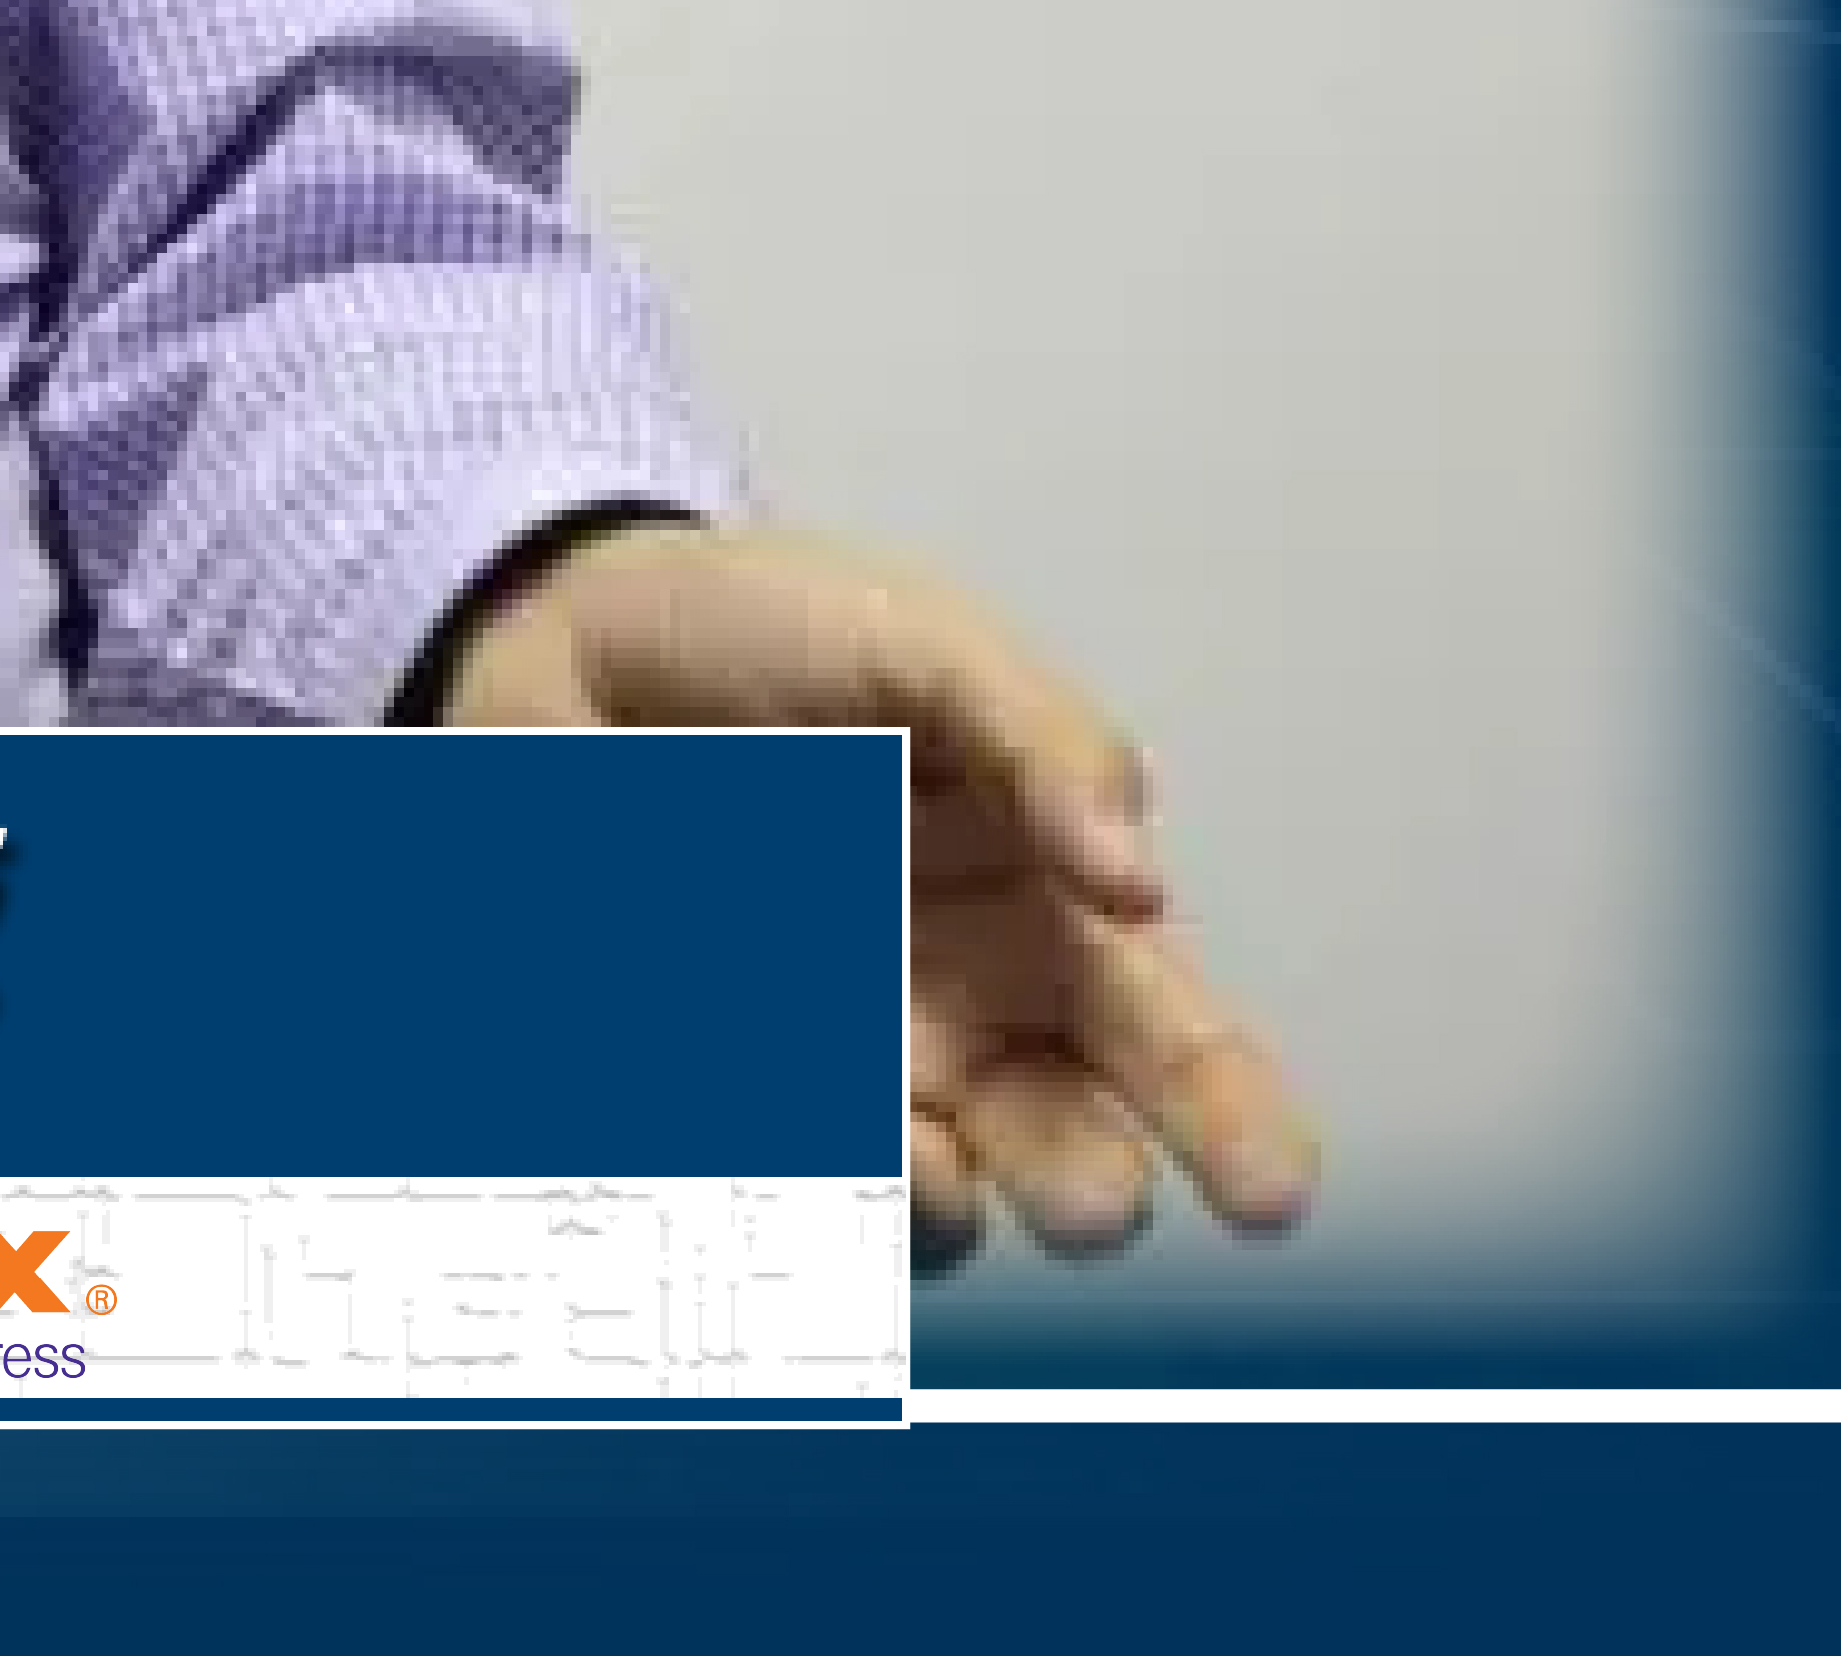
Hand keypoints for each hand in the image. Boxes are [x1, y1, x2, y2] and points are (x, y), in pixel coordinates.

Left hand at [429, 516, 1320, 1274]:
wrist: (568, 635)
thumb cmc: (773, 636)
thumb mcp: (926, 646)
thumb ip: (1045, 743)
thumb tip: (1140, 880)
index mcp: (1050, 927)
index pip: (1178, 1053)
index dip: (1239, 1130)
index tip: (1272, 1191)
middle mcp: (967, 1026)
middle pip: (1066, 1163)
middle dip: (1085, 1195)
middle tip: (1093, 1195)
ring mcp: (842, 1070)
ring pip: (919, 1204)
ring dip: (924, 1196)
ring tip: (914, 1151)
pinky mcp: (715, 1087)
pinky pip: (764, 1179)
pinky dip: (774, 1165)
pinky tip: (760, 1111)